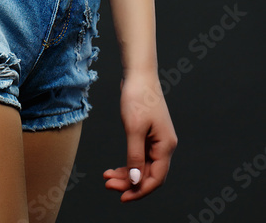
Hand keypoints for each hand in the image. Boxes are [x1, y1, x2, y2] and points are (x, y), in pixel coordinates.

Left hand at [103, 70, 177, 200]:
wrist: (138, 74)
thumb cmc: (138, 97)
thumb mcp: (134, 128)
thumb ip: (134, 156)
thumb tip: (135, 181)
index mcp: (165, 146)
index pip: (156, 178)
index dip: (139, 190)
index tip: (122, 197)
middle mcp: (164, 146)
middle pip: (148, 175)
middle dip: (129, 183)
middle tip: (108, 184)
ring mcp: (157, 141)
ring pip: (142, 167)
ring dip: (126, 175)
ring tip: (107, 177)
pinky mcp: (148, 136)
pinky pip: (139, 157)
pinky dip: (127, 164)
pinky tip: (113, 168)